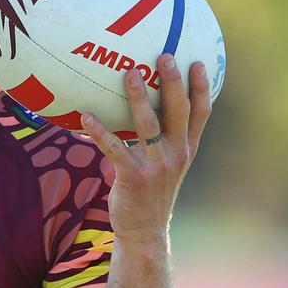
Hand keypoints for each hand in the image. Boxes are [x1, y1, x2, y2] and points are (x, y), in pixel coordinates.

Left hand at [80, 54, 211, 245]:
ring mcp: (156, 165)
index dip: (201, 88)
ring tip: (130, 73)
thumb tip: (144, 110)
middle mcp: (176, 154)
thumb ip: (162, 141)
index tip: (198, 61)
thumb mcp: (166, 166)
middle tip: (165, 55)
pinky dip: (99, 130)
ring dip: (138, 97)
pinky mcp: (133, 176)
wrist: (145, 232)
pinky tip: (85, 115)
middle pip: (178, 111)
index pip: (201, 114)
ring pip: (147, 124)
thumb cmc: (151, 193)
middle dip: (173, 82)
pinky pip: (114, 148)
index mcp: (186, 149)